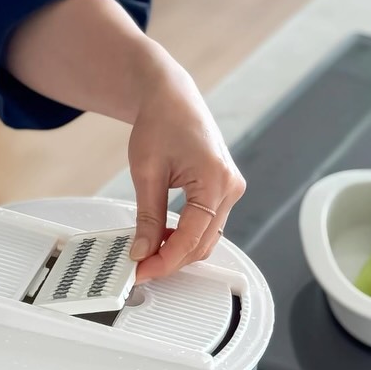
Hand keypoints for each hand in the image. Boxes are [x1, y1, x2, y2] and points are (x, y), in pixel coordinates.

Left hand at [128, 58, 245, 281]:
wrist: (172, 98)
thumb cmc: (161, 122)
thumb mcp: (147, 173)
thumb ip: (148, 217)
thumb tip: (142, 251)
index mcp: (215, 180)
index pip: (191, 238)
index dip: (164, 261)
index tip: (141, 271)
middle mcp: (230, 187)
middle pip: (203, 244)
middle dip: (171, 261)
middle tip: (139, 268)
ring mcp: (231, 190)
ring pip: (207, 239)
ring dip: (179, 252)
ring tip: (147, 254)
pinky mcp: (224, 191)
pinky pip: (208, 226)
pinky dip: (186, 238)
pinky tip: (163, 239)